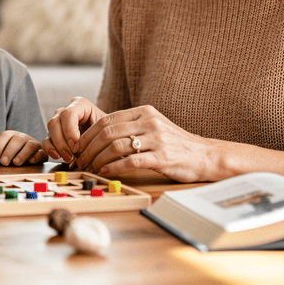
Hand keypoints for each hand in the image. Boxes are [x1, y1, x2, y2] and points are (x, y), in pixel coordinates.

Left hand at [0, 131, 45, 165]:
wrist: (30, 158)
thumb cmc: (13, 154)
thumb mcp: (3, 151)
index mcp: (12, 135)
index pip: (5, 136)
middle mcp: (24, 137)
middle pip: (17, 140)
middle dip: (9, 151)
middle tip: (4, 162)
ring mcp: (34, 144)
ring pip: (30, 145)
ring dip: (22, 154)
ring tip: (16, 163)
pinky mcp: (42, 153)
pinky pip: (41, 153)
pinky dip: (36, 156)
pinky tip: (31, 161)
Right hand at [42, 97, 106, 163]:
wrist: (106, 138)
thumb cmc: (108, 132)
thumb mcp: (106, 129)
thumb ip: (97, 134)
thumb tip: (84, 148)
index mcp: (80, 104)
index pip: (68, 114)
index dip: (70, 131)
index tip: (76, 146)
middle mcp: (66, 111)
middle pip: (55, 122)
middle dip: (62, 141)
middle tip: (71, 155)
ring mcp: (59, 122)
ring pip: (50, 130)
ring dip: (57, 146)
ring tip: (68, 158)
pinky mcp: (54, 134)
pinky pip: (46, 140)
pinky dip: (49, 149)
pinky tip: (58, 156)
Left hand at [71, 104, 215, 182]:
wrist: (205, 155)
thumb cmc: (175, 144)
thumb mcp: (152, 126)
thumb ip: (130, 127)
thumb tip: (98, 137)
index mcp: (143, 112)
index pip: (106, 120)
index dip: (88, 135)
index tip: (78, 147)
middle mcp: (149, 122)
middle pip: (107, 133)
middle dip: (89, 148)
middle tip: (80, 160)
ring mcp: (156, 138)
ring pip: (116, 147)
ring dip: (98, 159)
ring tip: (90, 168)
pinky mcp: (162, 157)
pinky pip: (131, 161)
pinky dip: (114, 168)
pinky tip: (106, 172)